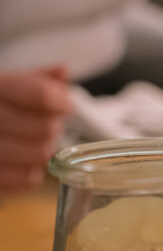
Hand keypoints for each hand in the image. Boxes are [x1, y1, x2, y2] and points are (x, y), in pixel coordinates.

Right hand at [0, 67, 72, 190]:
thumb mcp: (7, 87)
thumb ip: (35, 79)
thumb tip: (62, 71)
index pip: (38, 93)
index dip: (60, 101)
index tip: (68, 106)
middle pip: (44, 128)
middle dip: (53, 128)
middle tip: (50, 127)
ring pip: (39, 154)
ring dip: (45, 150)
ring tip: (38, 144)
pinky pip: (27, 179)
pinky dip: (32, 172)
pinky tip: (26, 163)